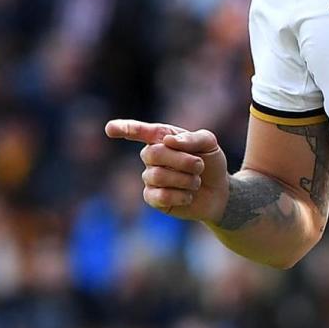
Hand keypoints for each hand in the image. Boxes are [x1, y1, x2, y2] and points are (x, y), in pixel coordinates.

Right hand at [104, 119, 229, 222]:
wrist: (218, 190)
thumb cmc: (210, 162)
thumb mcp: (209, 143)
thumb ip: (192, 138)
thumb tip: (168, 141)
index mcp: (163, 138)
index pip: (141, 132)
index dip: (125, 129)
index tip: (110, 128)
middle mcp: (152, 157)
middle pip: (152, 153)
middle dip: (181, 160)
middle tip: (199, 165)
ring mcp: (150, 178)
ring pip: (157, 175)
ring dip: (185, 179)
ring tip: (196, 181)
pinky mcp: (153, 198)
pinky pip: (160, 196)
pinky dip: (181, 195)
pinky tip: (188, 195)